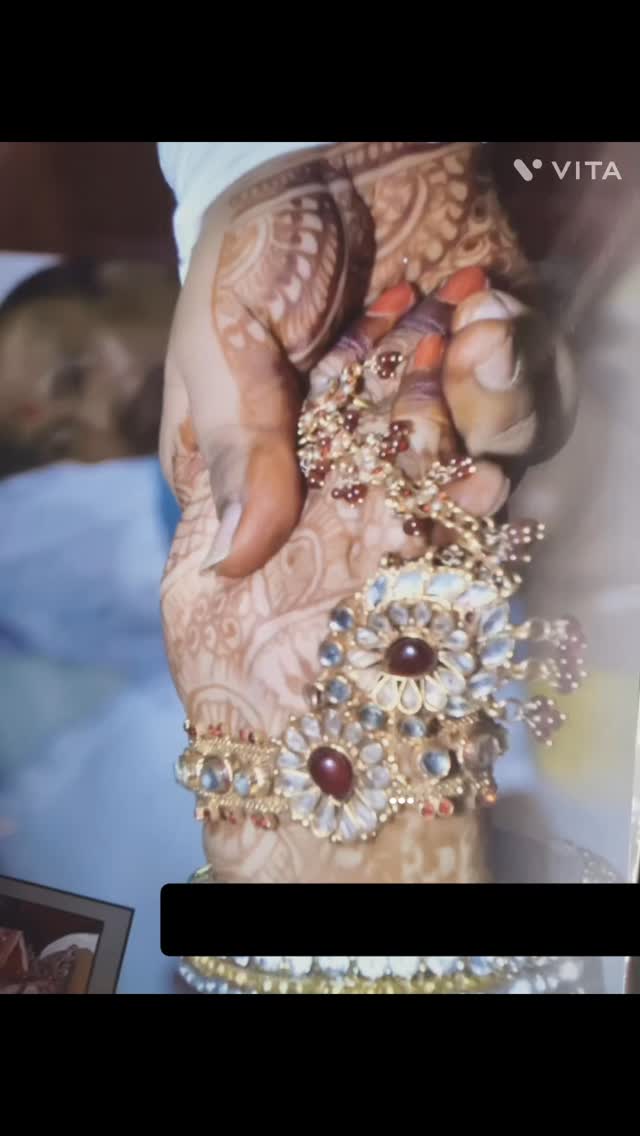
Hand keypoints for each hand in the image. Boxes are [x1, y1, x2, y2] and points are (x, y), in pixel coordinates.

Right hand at [160, 141, 573, 578]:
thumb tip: (230, 561)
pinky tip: (485, 308)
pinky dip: (517, 363)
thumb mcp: (224, 346)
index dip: (363, 546)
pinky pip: (527, 406)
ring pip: (483, 470)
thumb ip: (237, 445)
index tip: (393, 531)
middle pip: (419, 519)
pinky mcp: (487, 372)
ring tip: (470, 332)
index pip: (324, 545)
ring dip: (488, 411)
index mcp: (285, 466)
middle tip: (466, 465)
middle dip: (444, 486)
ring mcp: (430, 414)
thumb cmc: (253, 250)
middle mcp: (362, 455)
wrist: (330, 150)